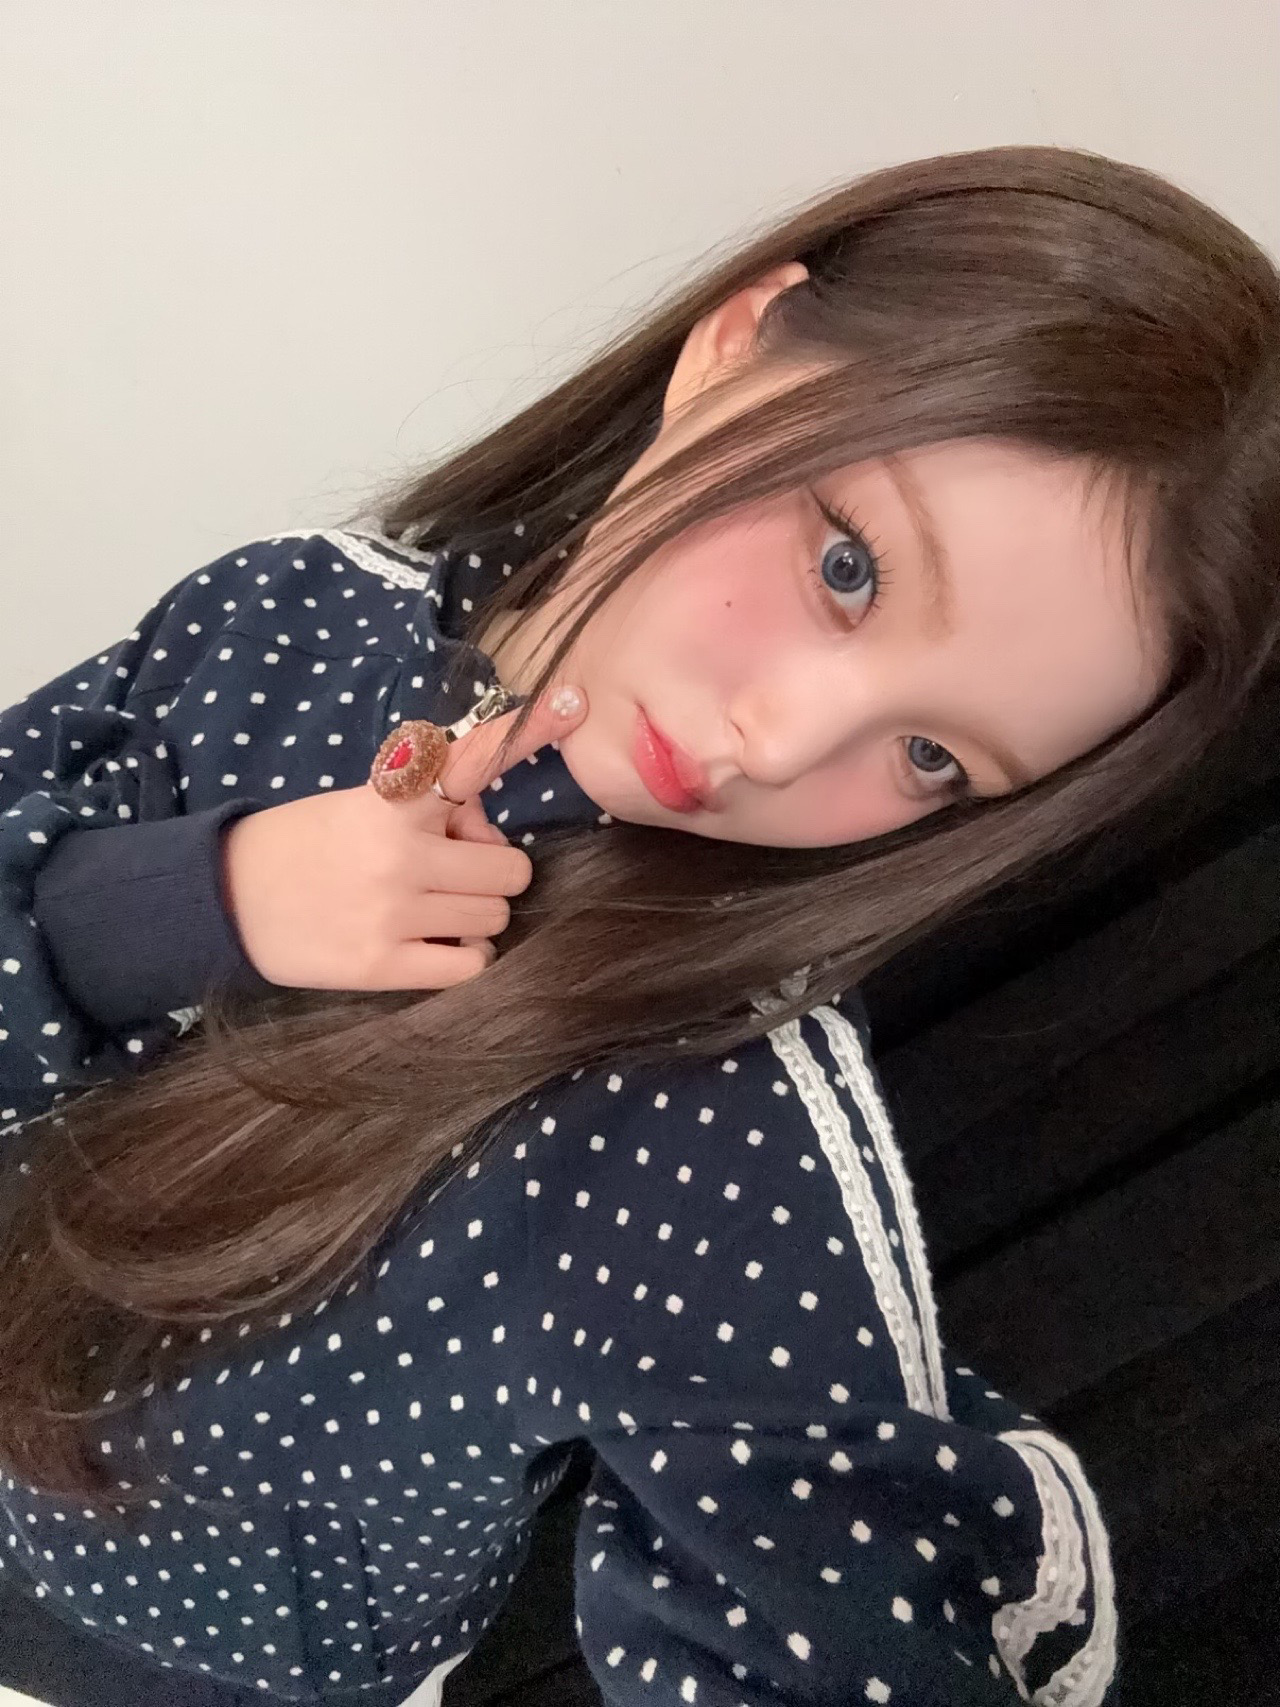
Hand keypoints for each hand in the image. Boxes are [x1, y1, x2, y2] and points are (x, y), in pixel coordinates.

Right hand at [220, 684, 587, 990]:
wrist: (226, 898)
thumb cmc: (307, 844)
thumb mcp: (363, 801)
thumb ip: (430, 806)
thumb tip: (486, 825)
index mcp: (392, 800)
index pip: (470, 761)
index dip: (525, 732)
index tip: (570, 702)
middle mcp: (398, 853)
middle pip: (510, 868)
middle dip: (490, 871)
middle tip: (449, 872)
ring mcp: (392, 912)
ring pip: (496, 917)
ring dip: (475, 916)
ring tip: (431, 909)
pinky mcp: (379, 965)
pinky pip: (470, 965)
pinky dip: (463, 958)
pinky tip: (432, 945)